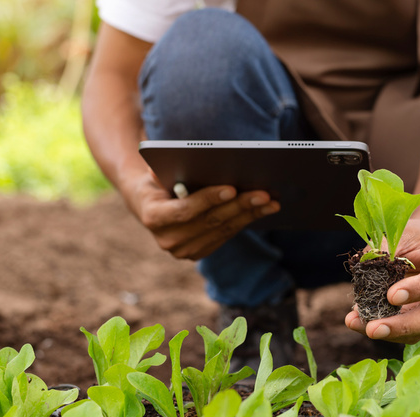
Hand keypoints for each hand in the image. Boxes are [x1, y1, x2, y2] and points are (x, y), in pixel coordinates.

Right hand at [122, 168, 279, 259]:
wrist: (148, 204)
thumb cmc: (157, 180)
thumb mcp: (157, 170)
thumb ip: (171, 167)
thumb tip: (200, 161)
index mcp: (153, 218)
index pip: (185, 210)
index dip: (209, 199)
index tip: (231, 187)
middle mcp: (168, 240)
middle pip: (210, 222)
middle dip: (239, 206)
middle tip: (263, 193)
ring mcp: (184, 251)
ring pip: (223, 230)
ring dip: (250, 215)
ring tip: (271, 201)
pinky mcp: (198, 253)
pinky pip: (226, 235)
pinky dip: (245, 221)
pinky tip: (263, 209)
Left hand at [344, 219, 419, 343]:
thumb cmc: (413, 237)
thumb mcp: (399, 234)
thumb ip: (382, 252)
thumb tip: (363, 278)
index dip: (418, 290)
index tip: (390, 296)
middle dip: (402, 325)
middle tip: (372, 329)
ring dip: (389, 332)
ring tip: (358, 324)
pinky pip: (411, 333)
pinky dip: (386, 331)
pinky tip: (361, 324)